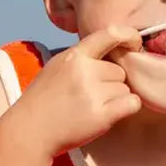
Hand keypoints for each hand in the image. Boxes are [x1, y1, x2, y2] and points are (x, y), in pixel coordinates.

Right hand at [17, 26, 142, 157]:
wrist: (30, 131)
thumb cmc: (44, 100)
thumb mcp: (57, 67)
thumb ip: (81, 58)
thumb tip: (111, 52)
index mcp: (73, 56)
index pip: (108, 35)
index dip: (128, 36)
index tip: (136, 43)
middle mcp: (84, 71)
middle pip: (119, 70)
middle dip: (112, 82)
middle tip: (92, 95)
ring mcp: (93, 92)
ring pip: (126, 88)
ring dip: (117, 98)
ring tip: (94, 106)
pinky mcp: (101, 115)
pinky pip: (132, 103)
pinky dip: (128, 107)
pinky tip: (113, 112)